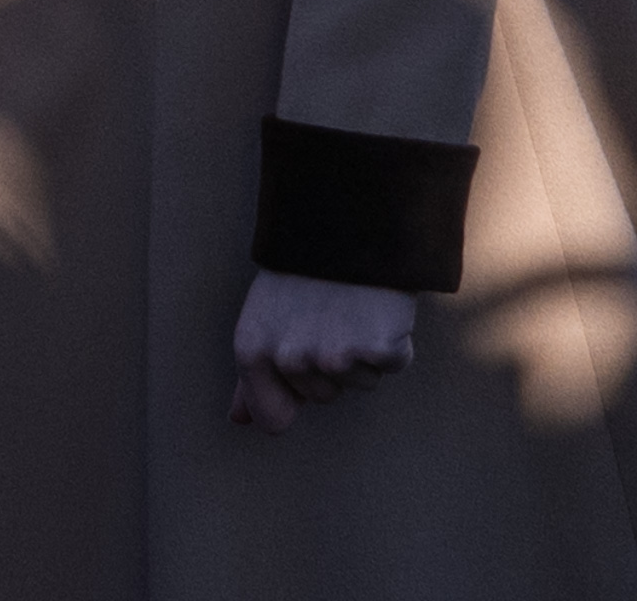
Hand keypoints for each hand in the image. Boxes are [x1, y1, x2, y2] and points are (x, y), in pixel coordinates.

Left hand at [230, 270, 416, 434]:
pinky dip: (396, 339)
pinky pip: (394, 364)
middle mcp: (290, 357)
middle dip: (331, 361)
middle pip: (323, 397)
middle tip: (331, 311)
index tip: (301, 351)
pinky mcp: (378, 348)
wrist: (350, 215)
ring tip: (354, 304)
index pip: (273, 419)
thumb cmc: (305, 265)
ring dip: (363, 350)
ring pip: (359, 383)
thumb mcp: (266, 312)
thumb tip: (240, 421)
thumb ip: (253, 373)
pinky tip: (380, 305)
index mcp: (253, 350)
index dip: (293, 393)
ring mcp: (335, 355)